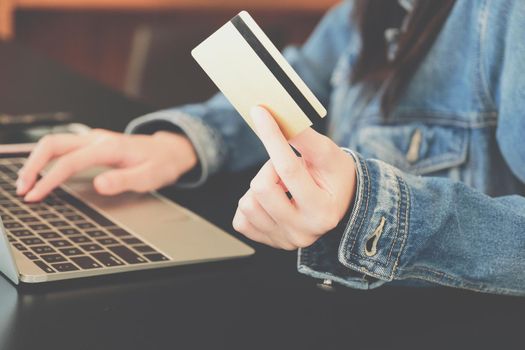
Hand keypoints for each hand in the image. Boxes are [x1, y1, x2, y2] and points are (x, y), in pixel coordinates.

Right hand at [17, 129, 197, 201]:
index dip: (50, 179)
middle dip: (33, 165)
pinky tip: (41, 174)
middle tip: (23, 189)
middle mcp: (97, 139)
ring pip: (54, 143)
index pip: (70, 161)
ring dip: (36, 161)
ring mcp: (93, 139)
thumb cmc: (160, 164)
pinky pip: (62, 147)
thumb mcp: (150, 177)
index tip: (36, 196)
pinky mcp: (91, 143)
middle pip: (53, 144)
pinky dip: (46, 159)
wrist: (169, 150)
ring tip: (26, 184)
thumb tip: (99, 185)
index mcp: (109, 147)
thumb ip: (125, 180)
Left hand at [233, 106, 356, 249]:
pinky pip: (240, 219)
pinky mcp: (267, 241)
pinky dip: (252, 203)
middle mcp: (303, 232)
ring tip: (281, 185)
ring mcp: (283, 240)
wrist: (339, 204)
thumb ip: (304, 137)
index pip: (288, 170)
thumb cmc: (335, 176)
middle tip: (284, 167)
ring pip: (247, 203)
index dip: (272, 137)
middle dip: (269, 168)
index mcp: (321, 211)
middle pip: (261, 188)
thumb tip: (274, 118)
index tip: (259, 113)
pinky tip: (271, 199)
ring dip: (260, 186)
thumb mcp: (328, 154)